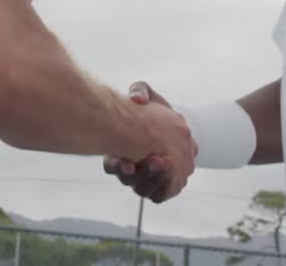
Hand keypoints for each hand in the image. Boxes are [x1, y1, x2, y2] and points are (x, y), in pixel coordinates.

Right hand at [103, 81, 196, 202]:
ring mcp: (142, 179)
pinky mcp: (160, 185)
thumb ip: (140, 91)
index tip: (128, 163)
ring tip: (168, 163)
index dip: (117, 166)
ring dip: (156, 178)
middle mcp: (126, 169)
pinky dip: (167, 186)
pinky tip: (175, 173)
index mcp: (115, 151)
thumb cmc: (150, 109)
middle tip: (157, 159)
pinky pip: (160, 194)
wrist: (168, 123)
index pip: (111, 166)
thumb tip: (137, 99)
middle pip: (129, 180)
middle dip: (144, 171)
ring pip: (144, 189)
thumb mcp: (143, 92)